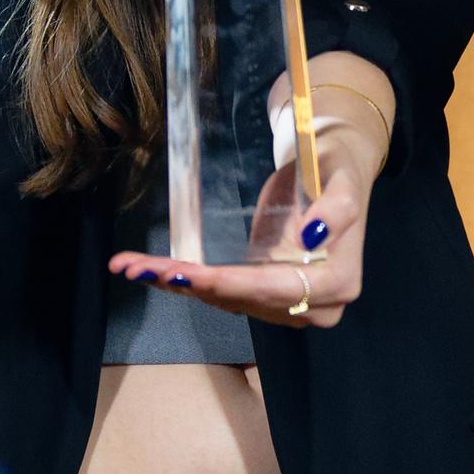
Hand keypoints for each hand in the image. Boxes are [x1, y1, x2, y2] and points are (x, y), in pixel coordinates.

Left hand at [108, 83, 380, 330]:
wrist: (330, 169)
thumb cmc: (334, 169)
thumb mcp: (342, 179)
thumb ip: (337, 209)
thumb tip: (312, 236)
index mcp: (337, 283)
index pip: (277, 289)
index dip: (232, 284)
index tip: (191, 275)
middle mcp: (314, 305)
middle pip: (242, 299)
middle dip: (190, 284)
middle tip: (140, 269)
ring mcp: (286, 304)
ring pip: (224, 299)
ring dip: (176, 284)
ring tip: (131, 267)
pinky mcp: (261, 293)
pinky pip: (220, 291)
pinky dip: (183, 281)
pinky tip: (147, 270)